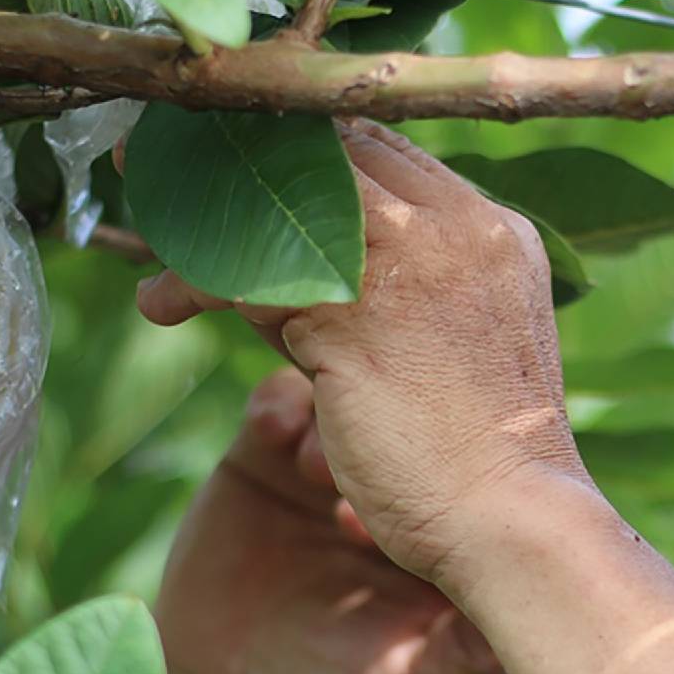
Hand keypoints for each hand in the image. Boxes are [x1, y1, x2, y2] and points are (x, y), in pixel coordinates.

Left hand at [137, 121, 590, 592]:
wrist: (513, 523)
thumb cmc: (482, 455)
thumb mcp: (462, 343)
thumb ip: (406, 288)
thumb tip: (303, 269)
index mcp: (496, 232)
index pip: (383, 151)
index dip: (303, 154)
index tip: (243, 164)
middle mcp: (456, 230)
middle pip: (329, 153)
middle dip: (244, 157)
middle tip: (171, 173)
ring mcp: (408, 268)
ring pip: (279, 205)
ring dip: (204, 222)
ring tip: (160, 261)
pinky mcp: (350, 320)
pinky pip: (245, 274)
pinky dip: (191, 282)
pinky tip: (162, 305)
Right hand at [155, 367, 501, 673]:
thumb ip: (470, 658)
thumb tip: (549, 622)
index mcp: (450, 530)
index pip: (478, 475)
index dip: (461, 473)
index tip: (428, 504)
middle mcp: (402, 485)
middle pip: (421, 420)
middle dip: (401, 429)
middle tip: (364, 477)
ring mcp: (336, 461)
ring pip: (354, 398)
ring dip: (340, 415)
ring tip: (315, 468)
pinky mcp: (268, 451)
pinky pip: (283, 398)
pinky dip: (282, 404)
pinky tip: (272, 435)